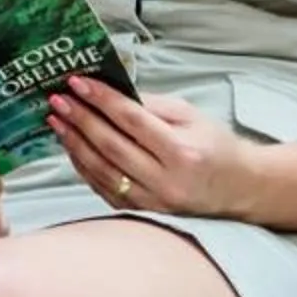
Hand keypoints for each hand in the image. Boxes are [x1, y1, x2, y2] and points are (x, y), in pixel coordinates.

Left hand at [46, 76, 257, 220]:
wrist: (239, 188)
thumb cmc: (215, 146)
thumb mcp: (191, 116)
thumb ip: (151, 105)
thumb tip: (110, 93)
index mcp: (182, 152)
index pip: (133, 121)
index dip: (102, 100)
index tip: (76, 83)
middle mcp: (166, 182)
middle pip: (112, 146)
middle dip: (81, 120)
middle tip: (58, 100)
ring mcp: (153, 203)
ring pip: (102, 171)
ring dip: (75, 143)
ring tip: (57, 121)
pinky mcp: (142, 213)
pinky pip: (104, 189)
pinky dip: (84, 167)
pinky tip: (71, 147)